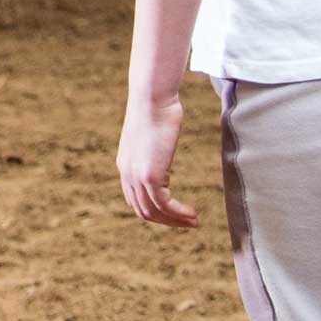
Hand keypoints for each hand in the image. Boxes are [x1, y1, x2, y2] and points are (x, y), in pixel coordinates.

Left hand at [117, 94, 197, 227]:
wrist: (152, 97)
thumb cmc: (156, 109)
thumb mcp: (151, 134)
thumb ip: (153, 148)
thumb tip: (161, 145)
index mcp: (125, 164)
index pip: (135, 200)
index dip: (156, 212)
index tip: (175, 214)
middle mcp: (127, 173)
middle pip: (143, 210)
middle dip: (167, 221)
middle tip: (189, 222)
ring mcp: (136, 175)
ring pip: (154, 211)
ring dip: (175, 220)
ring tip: (194, 221)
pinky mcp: (149, 175)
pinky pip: (164, 205)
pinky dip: (179, 213)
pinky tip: (192, 213)